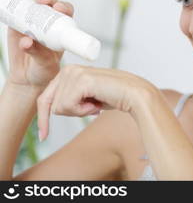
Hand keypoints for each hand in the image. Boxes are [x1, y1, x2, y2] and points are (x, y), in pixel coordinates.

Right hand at [7, 0, 74, 87]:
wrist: (28, 77)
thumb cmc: (43, 71)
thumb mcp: (44, 64)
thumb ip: (37, 53)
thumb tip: (26, 41)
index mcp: (62, 31)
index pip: (67, 14)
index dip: (64, 8)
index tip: (58, 9)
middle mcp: (51, 22)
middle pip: (53, 4)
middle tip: (41, 1)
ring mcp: (35, 19)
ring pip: (37, 1)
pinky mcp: (20, 20)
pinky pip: (20, 3)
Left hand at [36, 64, 157, 140]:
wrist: (135, 95)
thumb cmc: (115, 97)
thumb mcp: (87, 99)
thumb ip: (70, 99)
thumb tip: (53, 110)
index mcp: (69, 71)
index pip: (46, 97)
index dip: (44, 118)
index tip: (43, 137)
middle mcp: (69, 69)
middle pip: (52, 105)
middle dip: (71, 113)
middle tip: (92, 107)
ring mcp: (74, 73)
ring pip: (59, 107)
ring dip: (79, 112)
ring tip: (97, 103)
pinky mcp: (80, 81)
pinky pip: (68, 106)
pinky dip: (83, 111)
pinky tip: (97, 104)